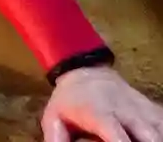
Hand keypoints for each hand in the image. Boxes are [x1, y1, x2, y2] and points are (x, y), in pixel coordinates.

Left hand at [43, 65, 162, 141]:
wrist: (87, 72)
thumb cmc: (69, 101)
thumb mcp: (54, 117)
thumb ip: (56, 138)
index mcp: (100, 114)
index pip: (118, 138)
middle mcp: (127, 112)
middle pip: (150, 136)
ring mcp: (143, 110)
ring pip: (161, 130)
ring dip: (157, 139)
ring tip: (148, 141)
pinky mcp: (154, 110)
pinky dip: (162, 133)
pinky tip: (156, 138)